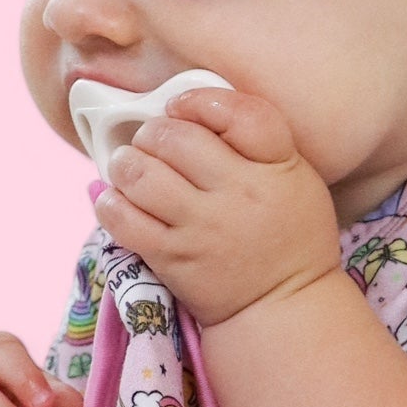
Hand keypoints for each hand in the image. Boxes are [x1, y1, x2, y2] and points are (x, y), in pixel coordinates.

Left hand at [97, 89, 339, 326]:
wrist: (282, 305)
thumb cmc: (290, 235)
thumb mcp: (296, 177)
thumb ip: (257, 141)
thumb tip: (191, 109)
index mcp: (275, 168)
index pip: (237, 113)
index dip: (198, 100)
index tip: (181, 107)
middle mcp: (238, 194)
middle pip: (175, 138)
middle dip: (153, 132)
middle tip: (154, 142)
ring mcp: (201, 228)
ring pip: (140, 173)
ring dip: (126, 162)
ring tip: (132, 167)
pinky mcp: (172, 258)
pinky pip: (122, 218)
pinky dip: (110, 201)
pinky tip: (120, 199)